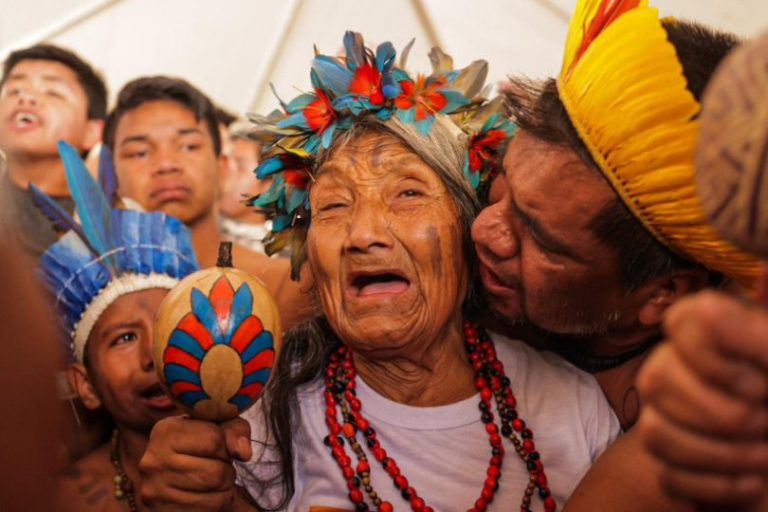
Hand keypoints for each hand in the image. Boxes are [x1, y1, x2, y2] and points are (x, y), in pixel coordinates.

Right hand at [139, 416, 252, 510]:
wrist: (178, 477)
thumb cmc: (203, 445)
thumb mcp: (219, 427)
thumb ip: (235, 431)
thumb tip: (244, 452)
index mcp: (166, 431)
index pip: (214, 439)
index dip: (226, 445)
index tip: (218, 447)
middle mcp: (154, 460)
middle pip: (216, 471)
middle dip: (227, 469)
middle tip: (217, 466)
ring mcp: (156, 489)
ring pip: (214, 491)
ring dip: (224, 486)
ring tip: (212, 479)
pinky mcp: (164, 511)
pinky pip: (209, 508)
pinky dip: (217, 501)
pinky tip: (206, 494)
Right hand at [636, 290, 767, 506]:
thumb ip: (766, 330)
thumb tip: (767, 272)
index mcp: (709, 333)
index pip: (682, 322)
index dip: (717, 356)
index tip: (762, 375)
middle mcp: (676, 367)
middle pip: (655, 380)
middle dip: (721, 413)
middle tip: (766, 419)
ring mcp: (665, 416)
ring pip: (656, 431)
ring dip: (724, 455)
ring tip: (766, 457)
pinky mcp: (671, 464)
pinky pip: (669, 476)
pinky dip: (718, 486)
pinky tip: (752, 481)